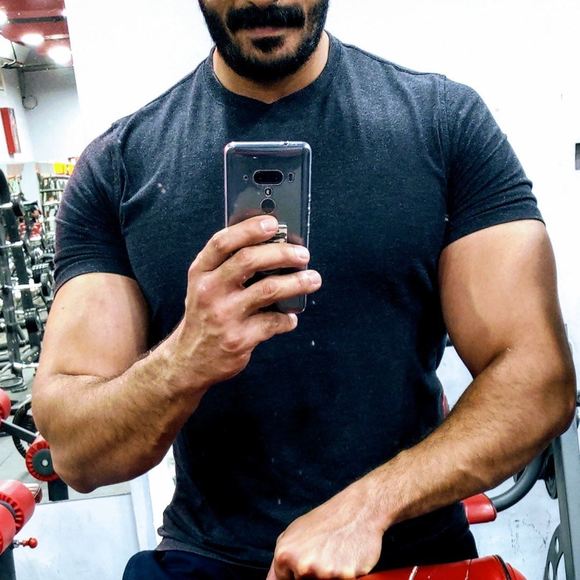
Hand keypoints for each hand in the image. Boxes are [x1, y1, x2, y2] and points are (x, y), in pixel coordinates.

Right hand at [166, 215, 321, 390]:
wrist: (189, 360)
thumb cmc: (206, 314)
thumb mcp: (206, 286)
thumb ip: (229, 266)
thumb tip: (275, 245)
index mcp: (201, 272)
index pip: (222, 242)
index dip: (249, 229)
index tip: (273, 223)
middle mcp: (209, 291)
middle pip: (249, 260)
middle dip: (282, 253)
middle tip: (303, 255)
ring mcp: (224, 316)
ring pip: (268, 290)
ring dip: (297, 283)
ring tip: (313, 280)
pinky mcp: (239, 339)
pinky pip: (274, 322)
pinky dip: (288, 319)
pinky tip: (290, 318)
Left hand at [267, 482, 385, 578]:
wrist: (357, 509)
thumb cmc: (324, 521)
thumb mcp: (293, 533)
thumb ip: (280, 561)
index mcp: (284, 555)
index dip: (296, 572)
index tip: (307, 557)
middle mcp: (302, 565)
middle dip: (313, 574)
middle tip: (323, 553)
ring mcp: (324, 572)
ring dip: (330, 575)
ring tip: (335, 553)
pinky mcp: (346, 577)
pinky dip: (345, 574)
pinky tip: (346, 556)